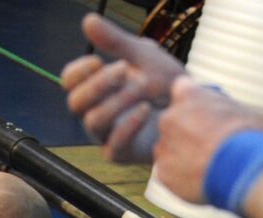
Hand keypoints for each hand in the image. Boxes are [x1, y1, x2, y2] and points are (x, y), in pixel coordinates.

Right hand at [62, 13, 184, 162]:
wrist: (193, 109)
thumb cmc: (165, 82)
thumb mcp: (143, 55)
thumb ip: (116, 41)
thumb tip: (88, 20)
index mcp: (96, 87)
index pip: (69, 81)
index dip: (78, 71)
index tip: (98, 60)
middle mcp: (96, 111)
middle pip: (75, 102)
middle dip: (98, 84)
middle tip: (124, 70)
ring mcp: (106, 134)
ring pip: (93, 121)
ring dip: (118, 100)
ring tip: (144, 87)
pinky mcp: (121, 153)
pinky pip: (113, 143)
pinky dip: (129, 124)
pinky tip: (146, 109)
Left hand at [153, 75, 254, 202]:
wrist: (248, 168)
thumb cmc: (252, 135)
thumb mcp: (240, 106)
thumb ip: (216, 102)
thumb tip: (212, 106)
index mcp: (188, 95)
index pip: (181, 90)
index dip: (193, 104)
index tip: (203, 115)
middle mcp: (170, 117)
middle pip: (172, 123)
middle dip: (186, 133)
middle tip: (208, 146)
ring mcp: (164, 146)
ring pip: (168, 149)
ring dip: (182, 156)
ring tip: (209, 165)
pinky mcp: (163, 172)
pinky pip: (168, 173)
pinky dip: (181, 177)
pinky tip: (202, 179)